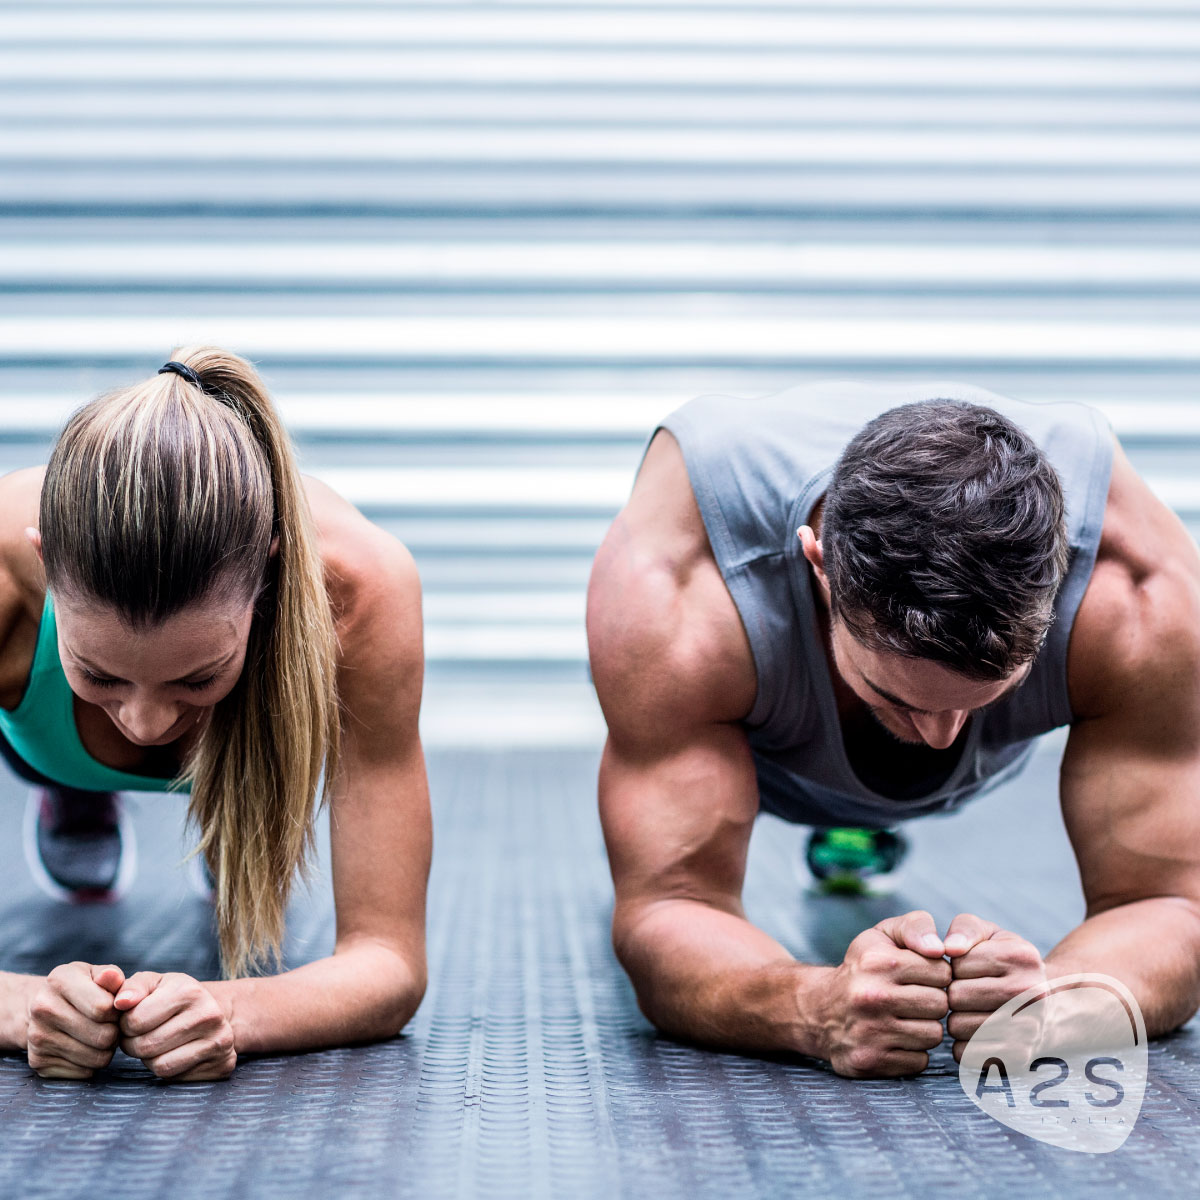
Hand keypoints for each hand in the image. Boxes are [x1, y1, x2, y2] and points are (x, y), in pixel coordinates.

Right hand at [26, 962, 124, 1078]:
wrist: (43, 1007)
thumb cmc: (81, 988)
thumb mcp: (96, 973)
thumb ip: (112, 976)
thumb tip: (116, 983)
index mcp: (59, 980)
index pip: (103, 1008)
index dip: (117, 1010)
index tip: (114, 1007)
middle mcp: (42, 1009)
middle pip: (103, 1036)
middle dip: (115, 1031)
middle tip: (111, 1025)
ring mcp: (37, 1038)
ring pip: (96, 1058)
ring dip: (106, 1049)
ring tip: (100, 1034)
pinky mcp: (38, 1062)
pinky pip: (84, 1072)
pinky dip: (91, 1063)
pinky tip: (86, 1047)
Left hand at [114, 972, 235, 1080]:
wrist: (215, 1011)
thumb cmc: (174, 997)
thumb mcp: (154, 983)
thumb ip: (131, 988)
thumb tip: (120, 1003)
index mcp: (190, 990)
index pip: (135, 1021)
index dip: (126, 1024)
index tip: (134, 1019)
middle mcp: (209, 1014)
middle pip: (145, 1046)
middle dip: (133, 1044)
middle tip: (141, 1035)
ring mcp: (219, 1040)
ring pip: (159, 1066)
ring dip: (149, 1059)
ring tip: (156, 1043)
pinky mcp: (221, 1064)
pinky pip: (175, 1077)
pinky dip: (166, 1069)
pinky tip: (173, 1053)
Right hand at [816, 909, 949, 1077]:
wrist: (817, 1008)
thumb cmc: (862, 968)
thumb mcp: (882, 935)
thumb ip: (917, 926)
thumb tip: (940, 948)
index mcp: (878, 962)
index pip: (942, 972)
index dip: (936, 974)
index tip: (920, 976)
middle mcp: (873, 997)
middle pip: (940, 1005)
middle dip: (932, 1001)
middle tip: (913, 998)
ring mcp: (871, 1032)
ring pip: (933, 1035)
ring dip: (924, 1027)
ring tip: (904, 1018)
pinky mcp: (871, 1061)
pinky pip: (919, 1062)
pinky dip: (912, 1052)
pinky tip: (894, 1038)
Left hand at [944, 913, 1046, 1061]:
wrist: (1047, 1005)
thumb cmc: (1005, 963)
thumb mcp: (989, 934)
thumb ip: (964, 929)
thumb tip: (948, 948)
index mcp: (1022, 956)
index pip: (958, 963)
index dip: (954, 966)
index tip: (968, 969)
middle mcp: (1031, 993)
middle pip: (956, 996)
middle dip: (952, 992)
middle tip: (966, 992)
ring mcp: (1028, 1029)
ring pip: (957, 1026)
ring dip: (954, 1018)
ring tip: (971, 1011)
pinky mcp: (1018, 1058)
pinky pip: (965, 1053)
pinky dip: (962, 1043)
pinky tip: (976, 1032)